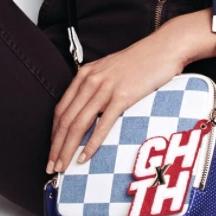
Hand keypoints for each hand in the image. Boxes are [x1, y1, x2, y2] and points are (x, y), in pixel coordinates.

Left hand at [46, 27, 193, 174]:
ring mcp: (105, 89)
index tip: (51, 151)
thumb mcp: (109, 71)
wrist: (164, 48)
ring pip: (79, 124)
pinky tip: (85, 156)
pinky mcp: (122, 96)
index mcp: (84, 75)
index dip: (53, 134)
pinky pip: (102, 124)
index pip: (60, 110)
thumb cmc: (141, 61)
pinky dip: (92, 143)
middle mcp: (90, 81)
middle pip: (65, 120)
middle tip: (51, 166)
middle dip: (56, 147)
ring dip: (68, 149)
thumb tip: (89, 110)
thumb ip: (96, 87)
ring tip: (63, 167)